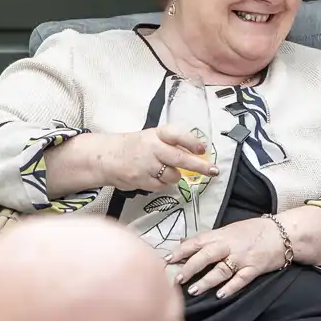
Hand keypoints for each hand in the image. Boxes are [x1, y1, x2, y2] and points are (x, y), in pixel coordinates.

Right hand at [95, 125, 215, 192]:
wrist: (106, 157)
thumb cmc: (136, 147)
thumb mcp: (153, 137)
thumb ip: (172, 143)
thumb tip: (199, 153)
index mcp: (157, 134)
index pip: (177, 135)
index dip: (191, 141)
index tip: (202, 149)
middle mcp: (152, 148)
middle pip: (180, 158)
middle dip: (199, 166)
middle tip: (213, 171)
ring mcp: (146, 165)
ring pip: (173, 176)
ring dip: (174, 176)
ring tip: (163, 170)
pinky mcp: (140, 180)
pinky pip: (161, 186)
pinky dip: (162, 184)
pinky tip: (152, 177)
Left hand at [169, 218, 289, 298]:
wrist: (284, 233)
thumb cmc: (256, 230)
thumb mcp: (230, 228)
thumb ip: (209, 237)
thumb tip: (184, 242)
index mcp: (222, 234)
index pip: (197, 242)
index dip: (181, 251)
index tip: (167, 261)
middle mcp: (230, 246)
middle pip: (206, 257)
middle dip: (190, 268)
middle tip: (176, 279)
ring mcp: (243, 258)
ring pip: (221, 270)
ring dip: (206, 281)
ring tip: (193, 291)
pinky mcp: (255, 268)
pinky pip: (240, 280)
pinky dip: (230, 288)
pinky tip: (220, 295)